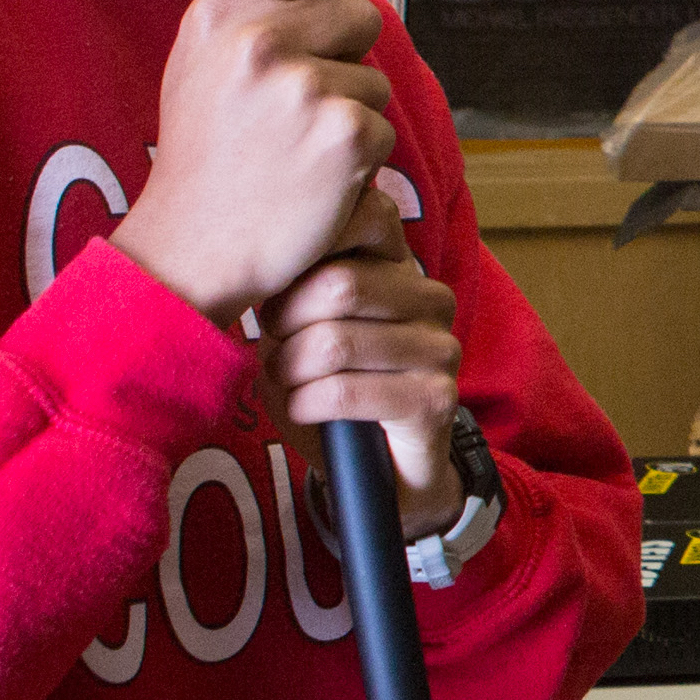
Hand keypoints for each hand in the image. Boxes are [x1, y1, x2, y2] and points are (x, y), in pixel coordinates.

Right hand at [111, 0, 396, 325]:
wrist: (193, 248)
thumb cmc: (203, 157)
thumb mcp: (196, 62)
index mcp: (221, 12)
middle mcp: (260, 40)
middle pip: (360, 14)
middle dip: (343, 57)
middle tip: (293, 106)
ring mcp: (306, 88)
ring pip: (374, 79)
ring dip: (350, 113)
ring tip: (293, 149)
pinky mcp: (347, 136)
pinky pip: (383, 127)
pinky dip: (360, 159)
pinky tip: (313, 179)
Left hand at [258, 181, 467, 533]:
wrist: (382, 475)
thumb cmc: (333, 390)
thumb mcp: (305, 328)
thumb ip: (298, 285)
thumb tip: (259, 250)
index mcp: (405, 272)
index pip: (364, 224)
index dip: (303, 259)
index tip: (277, 298)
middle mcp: (432, 303)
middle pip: (338, 285)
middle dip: (286, 323)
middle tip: (274, 349)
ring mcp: (440, 351)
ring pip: (334, 341)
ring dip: (290, 370)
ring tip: (285, 383)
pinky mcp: (436, 401)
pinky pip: (343, 392)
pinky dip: (305, 404)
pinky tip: (301, 410)